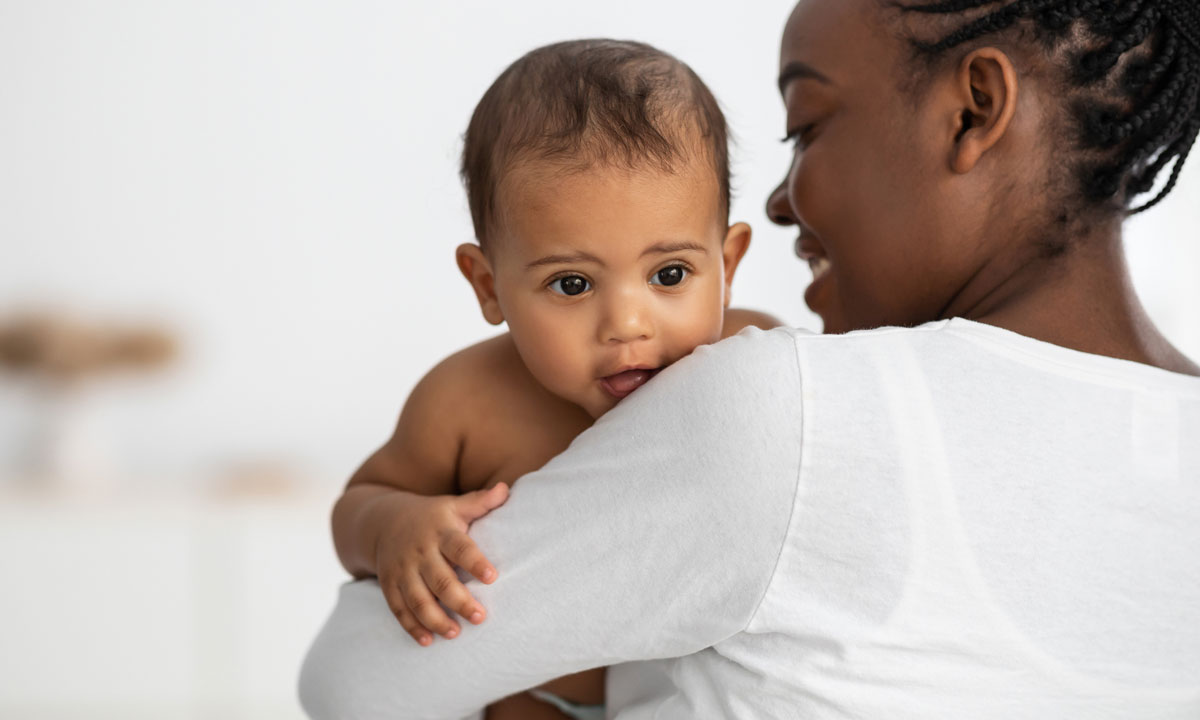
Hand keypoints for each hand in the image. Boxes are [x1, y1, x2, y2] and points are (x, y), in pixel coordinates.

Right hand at [376, 483, 508, 645]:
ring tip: (455, 633)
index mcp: (440, 531)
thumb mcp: (453, 505)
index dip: (475, 562)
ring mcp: (402, 570)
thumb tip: (505, 489)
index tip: (492, 577)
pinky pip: (398, 609)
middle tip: (480, 617)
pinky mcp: (389, 585)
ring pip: (417, 599)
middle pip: (440, 579)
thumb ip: (480, 501)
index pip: (460, 547)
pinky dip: (411, 626)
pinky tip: (427, 641)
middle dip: (460, 600)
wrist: (383, 521)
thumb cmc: (431, 517)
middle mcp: (420, 552)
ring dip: (436, 618)